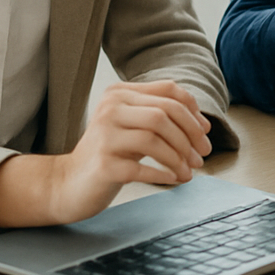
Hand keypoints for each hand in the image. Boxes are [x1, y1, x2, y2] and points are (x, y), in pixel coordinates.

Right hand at [48, 81, 212, 221]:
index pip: (169, 91)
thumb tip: (203, 126)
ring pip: (154, 138)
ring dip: (179, 157)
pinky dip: (163, 173)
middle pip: (164, 114)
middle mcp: (110, 108)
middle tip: (202, 156)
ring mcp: (104, 135)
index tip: (205, 133)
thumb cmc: (111, 153)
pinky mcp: (102, 163)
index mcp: (120, 93)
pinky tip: (173, 179)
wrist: (70, 183)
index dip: (193, 111)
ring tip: (189, 171)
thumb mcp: (134, 127)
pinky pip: (140, 166)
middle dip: (190, 136)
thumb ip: (161, 117)